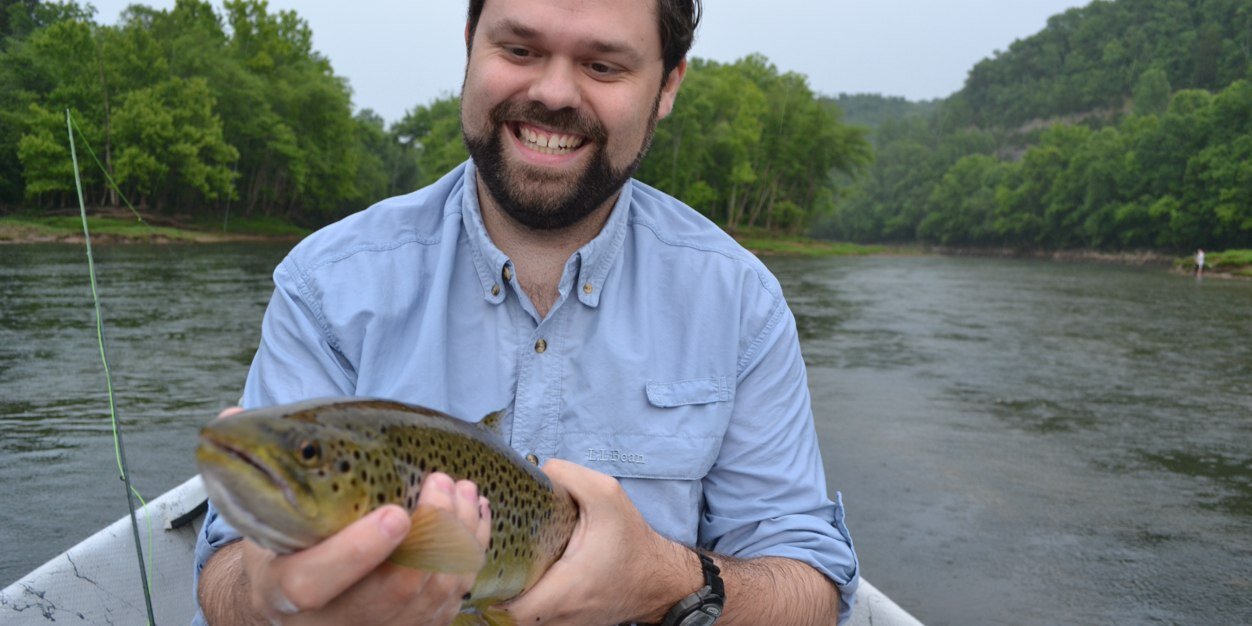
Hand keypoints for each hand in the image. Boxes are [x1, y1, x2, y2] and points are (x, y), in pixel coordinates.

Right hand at [202, 404, 492, 625]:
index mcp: (285, 589)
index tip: (395, 513)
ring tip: (460, 488)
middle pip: (393, 592)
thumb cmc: (284, 547)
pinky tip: (473, 512)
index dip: (357, 552)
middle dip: (429, 534)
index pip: (317, 582)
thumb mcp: (260, 515)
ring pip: (432, 596)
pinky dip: (470, 553)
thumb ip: (252, 467)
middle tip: (441, 483)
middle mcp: (332, 620)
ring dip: (457, 538)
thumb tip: (229, 414)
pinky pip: (452, 599)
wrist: (293, 602)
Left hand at [503, 460, 694, 624]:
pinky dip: (521, 600)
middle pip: (505, 616)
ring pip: (516, 621)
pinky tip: (519, 574)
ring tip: (499, 562)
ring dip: (505, 595)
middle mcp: (560, 616)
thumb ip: (570, 476)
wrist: (657, 580)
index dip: (490, 587)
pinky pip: (531, 619)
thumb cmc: (631, 541)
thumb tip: (537, 470)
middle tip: (486, 554)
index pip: (509, 610)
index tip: (486, 557)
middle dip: (491, 587)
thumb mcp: (607, 495)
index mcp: (566, 589)